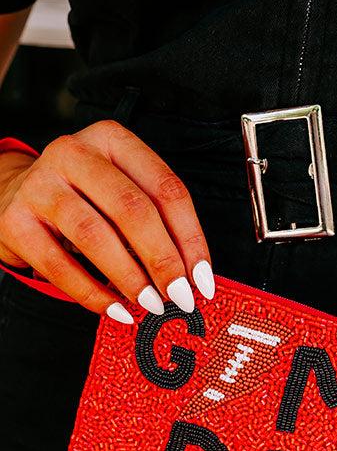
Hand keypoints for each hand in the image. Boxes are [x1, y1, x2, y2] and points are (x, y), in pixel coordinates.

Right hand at [0, 120, 214, 322]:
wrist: (11, 195)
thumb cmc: (83, 198)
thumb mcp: (120, 193)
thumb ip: (155, 223)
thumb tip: (191, 277)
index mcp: (112, 140)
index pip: (165, 188)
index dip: (191, 238)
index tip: (203, 279)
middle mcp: (74, 154)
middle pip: (132, 209)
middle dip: (163, 259)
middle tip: (179, 296)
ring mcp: (41, 186)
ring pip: (95, 234)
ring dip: (129, 277)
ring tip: (151, 304)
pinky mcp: (15, 222)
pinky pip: (60, 265)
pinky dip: (93, 294)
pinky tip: (116, 310)